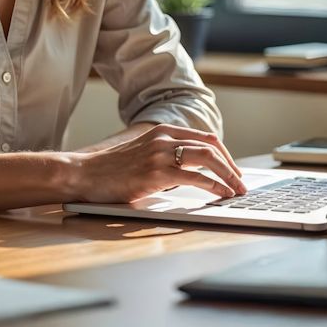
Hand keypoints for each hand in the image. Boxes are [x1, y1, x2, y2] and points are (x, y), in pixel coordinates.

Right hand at [68, 124, 246, 202]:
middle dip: (232, 167)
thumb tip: (192, 175)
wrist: (85, 174)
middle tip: (241, 183)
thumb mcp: (143, 154)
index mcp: (162, 131)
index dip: (224, 155)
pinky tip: (221, 194)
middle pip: (212, 147)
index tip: (233, 170)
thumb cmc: (111, 170)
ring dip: (228, 176)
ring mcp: (161, 154)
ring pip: (208, 159)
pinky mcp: (156, 173)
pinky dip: (214, 186)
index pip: (205, 138)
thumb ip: (166, 158)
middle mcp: (164, 138)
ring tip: (237, 191)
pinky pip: (195, 178)